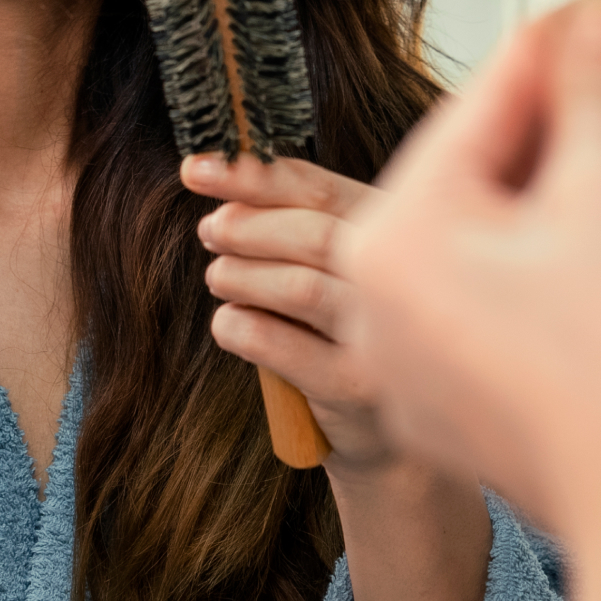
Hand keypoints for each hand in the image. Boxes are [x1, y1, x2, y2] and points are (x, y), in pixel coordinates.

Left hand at [179, 154, 396, 473]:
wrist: (388, 432)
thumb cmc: (351, 332)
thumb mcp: (340, 269)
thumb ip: (299, 222)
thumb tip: (217, 184)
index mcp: (400, 233)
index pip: (323, 190)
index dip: (254, 176)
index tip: (196, 168)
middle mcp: (404, 281)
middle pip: (313, 235)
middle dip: (246, 227)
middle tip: (210, 230)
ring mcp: (383, 338)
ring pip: (298, 288)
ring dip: (240, 275)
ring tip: (219, 277)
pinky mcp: (355, 387)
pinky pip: (276, 343)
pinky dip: (238, 326)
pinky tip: (231, 325)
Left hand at [332, 0, 600, 600]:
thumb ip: (594, 87)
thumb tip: (593, 17)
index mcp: (390, 242)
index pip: (481, 107)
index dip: (562, 45)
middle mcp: (392, 297)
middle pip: (508, 167)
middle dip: (599, 110)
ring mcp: (434, 348)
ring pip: (530, 225)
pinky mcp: (485, 384)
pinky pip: (536, 282)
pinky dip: (596, 237)